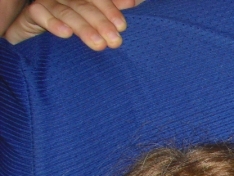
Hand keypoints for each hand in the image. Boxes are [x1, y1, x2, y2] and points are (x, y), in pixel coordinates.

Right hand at [3, 0, 142, 48]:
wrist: (40, 43)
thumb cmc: (75, 33)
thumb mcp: (96, 24)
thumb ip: (111, 12)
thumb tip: (132, 3)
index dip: (110, 9)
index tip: (122, 26)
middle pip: (84, 5)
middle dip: (101, 23)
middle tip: (115, 41)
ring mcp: (48, 3)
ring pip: (66, 11)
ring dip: (83, 28)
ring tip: (99, 45)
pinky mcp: (32, 13)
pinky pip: (40, 14)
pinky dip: (53, 23)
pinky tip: (65, 34)